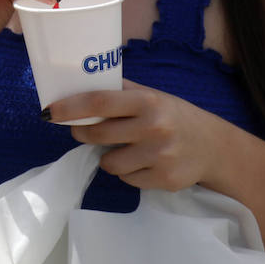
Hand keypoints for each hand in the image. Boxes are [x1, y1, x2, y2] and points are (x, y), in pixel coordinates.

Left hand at [51, 80, 218, 191]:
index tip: (49, 111)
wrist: (214, 146)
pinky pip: (127, 179)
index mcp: (147, 101)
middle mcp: (154, 128)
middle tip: (81, 130)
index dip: (70, 107)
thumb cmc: (174, 115)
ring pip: (109, 163)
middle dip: (82, 133)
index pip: (99, 102)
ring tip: (123, 148)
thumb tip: (76, 83)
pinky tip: (142, 162)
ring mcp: (160, 156)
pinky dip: (127, 172)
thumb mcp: (151, 95)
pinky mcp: (165, 180)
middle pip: (98, 135)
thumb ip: (119, 90)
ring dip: (108, 157)